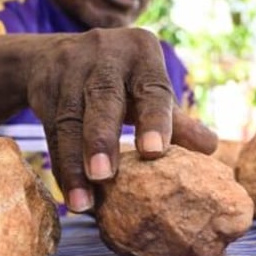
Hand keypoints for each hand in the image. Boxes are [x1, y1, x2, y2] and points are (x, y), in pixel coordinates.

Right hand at [27, 28, 216, 211]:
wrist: (55, 55)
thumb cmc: (120, 79)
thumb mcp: (147, 88)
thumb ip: (175, 119)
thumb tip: (211, 148)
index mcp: (142, 52)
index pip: (151, 88)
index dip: (154, 119)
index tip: (154, 150)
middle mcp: (105, 54)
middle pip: (103, 98)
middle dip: (101, 137)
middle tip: (104, 175)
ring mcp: (70, 68)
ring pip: (70, 119)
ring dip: (75, 164)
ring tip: (83, 203)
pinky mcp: (45, 87)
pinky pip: (51, 131)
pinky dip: (62, 166)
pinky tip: (70, 195)